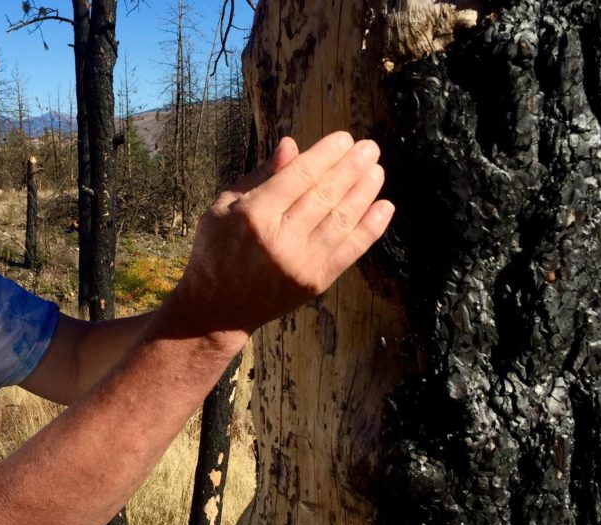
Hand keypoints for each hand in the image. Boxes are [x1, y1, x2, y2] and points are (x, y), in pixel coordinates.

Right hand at [168, 131, 394, 344]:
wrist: (217, 309)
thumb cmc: (216, 251)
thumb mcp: (224, 208)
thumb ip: (259, 177)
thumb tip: (291, 145)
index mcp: (254, 215)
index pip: (299, 176)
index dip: (326, 155)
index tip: (345, 138)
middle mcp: (280, 239)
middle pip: (325, 194)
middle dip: (351, 167)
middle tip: (369, 148)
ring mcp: (301, 263)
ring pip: (342, 219)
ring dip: (364, 192)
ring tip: (377, 171)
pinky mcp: (315, 282)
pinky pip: (350, 250)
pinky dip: (371, 228)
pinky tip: (384, 207)